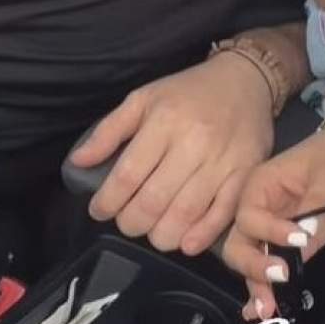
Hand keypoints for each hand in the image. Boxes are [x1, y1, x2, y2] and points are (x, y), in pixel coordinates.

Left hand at [69, 54, 273, 253]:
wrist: (245, 79)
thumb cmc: (188, 92)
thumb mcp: (143, 98)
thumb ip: (109, 130)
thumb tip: (78, 162)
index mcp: (165, 121)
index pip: (128, 175)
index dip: (107, 201)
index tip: (99, 210)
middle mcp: (194, 142)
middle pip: (154, 200)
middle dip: (131, 222)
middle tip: (127, 222)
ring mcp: (223, 161)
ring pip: (186, 214)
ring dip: (161, 235)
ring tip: (152, 232)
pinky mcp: (246, 174)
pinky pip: (223, 214)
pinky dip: (202, 236)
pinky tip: (185, 243)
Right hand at [222, 116, 324, 320]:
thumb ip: (313, 211)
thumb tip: (301, 244)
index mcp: (258, 186)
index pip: (249, 216)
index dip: (269, 231)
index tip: (300, 238)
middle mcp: (254, 210)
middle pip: (239, 243)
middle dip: (253, 266)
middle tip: (279, 277)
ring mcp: (266, 230)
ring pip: (248, 261)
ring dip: (256, 286)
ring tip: (268, 310)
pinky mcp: (280, 245)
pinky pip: (265, 267)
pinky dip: (261, 288)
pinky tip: (260, 311)